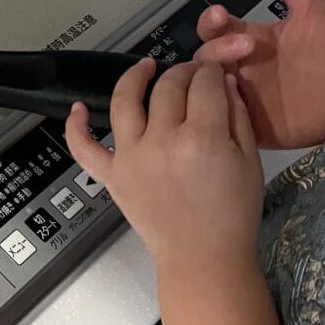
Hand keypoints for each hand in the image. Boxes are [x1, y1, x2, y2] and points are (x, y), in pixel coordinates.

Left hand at [65, 59, 264, 277]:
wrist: (203, 257)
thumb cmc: (232, 213)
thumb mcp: (249, 162)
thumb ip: (238, 117)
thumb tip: (223, 80)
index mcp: (203, 138)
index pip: (204, 85)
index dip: (210, 72)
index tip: (213, 72)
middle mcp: (162, 141)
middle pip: (168, 88)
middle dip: (183, 72)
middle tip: (191, 73)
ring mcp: (131, 157)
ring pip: (124, 102)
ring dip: (133, 77)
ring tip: (145, 67)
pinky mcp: (110, 175)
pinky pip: (84, 148)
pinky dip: (75, 127)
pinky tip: (77, 107)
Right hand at [194, 0, 324, 148]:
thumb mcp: (315, 17)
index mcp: (247, 40)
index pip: (214, 27)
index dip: (211, 21)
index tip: (221, 15)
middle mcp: (237, 66)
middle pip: (203, 55)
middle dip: (215, 48)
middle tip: (243, 48)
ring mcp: (238, 94)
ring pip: (203, 86)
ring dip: (210, 78)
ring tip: (234, 76)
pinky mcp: (244, 121)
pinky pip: (217, 116)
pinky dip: (216, 109)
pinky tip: (229, 102)